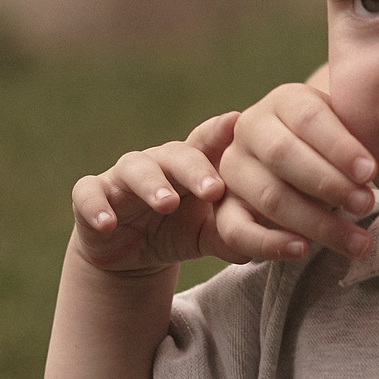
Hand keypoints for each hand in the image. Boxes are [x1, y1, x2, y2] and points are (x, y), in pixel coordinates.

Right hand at [69, 115, 239, 274]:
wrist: (132, 255)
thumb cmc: (180, 231)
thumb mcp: (210, 236)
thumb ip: (239, 235)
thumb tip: (290, 246)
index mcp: (191, 165)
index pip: (207, 142)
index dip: (219, 131)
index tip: (236, 123)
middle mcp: (158, 164)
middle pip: (175, 154)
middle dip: (193, 169)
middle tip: (213, 189)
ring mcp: (122, 178)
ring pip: (134, 168)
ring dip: (151, 184)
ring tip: (166, 203)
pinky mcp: (91, 197)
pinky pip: (88, 194)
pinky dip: (96, 206)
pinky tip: (107, 222)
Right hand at [212, 83, 378, 260]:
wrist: (302, 163)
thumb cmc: (336, 146)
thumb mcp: (347, 129)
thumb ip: (360, 137)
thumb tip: (378, 168)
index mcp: (284, 101)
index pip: (309, 118)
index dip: (340, 147)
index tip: (371, 172)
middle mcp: (250, 128)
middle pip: (284, 155)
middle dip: (329, 184)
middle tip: (366, 205)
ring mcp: (232, 167)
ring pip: (269, 196)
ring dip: (315, 222)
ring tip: (357, 242)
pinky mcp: (223, 206)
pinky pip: (235, 229)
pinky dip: (269, 243)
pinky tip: (304, 250)